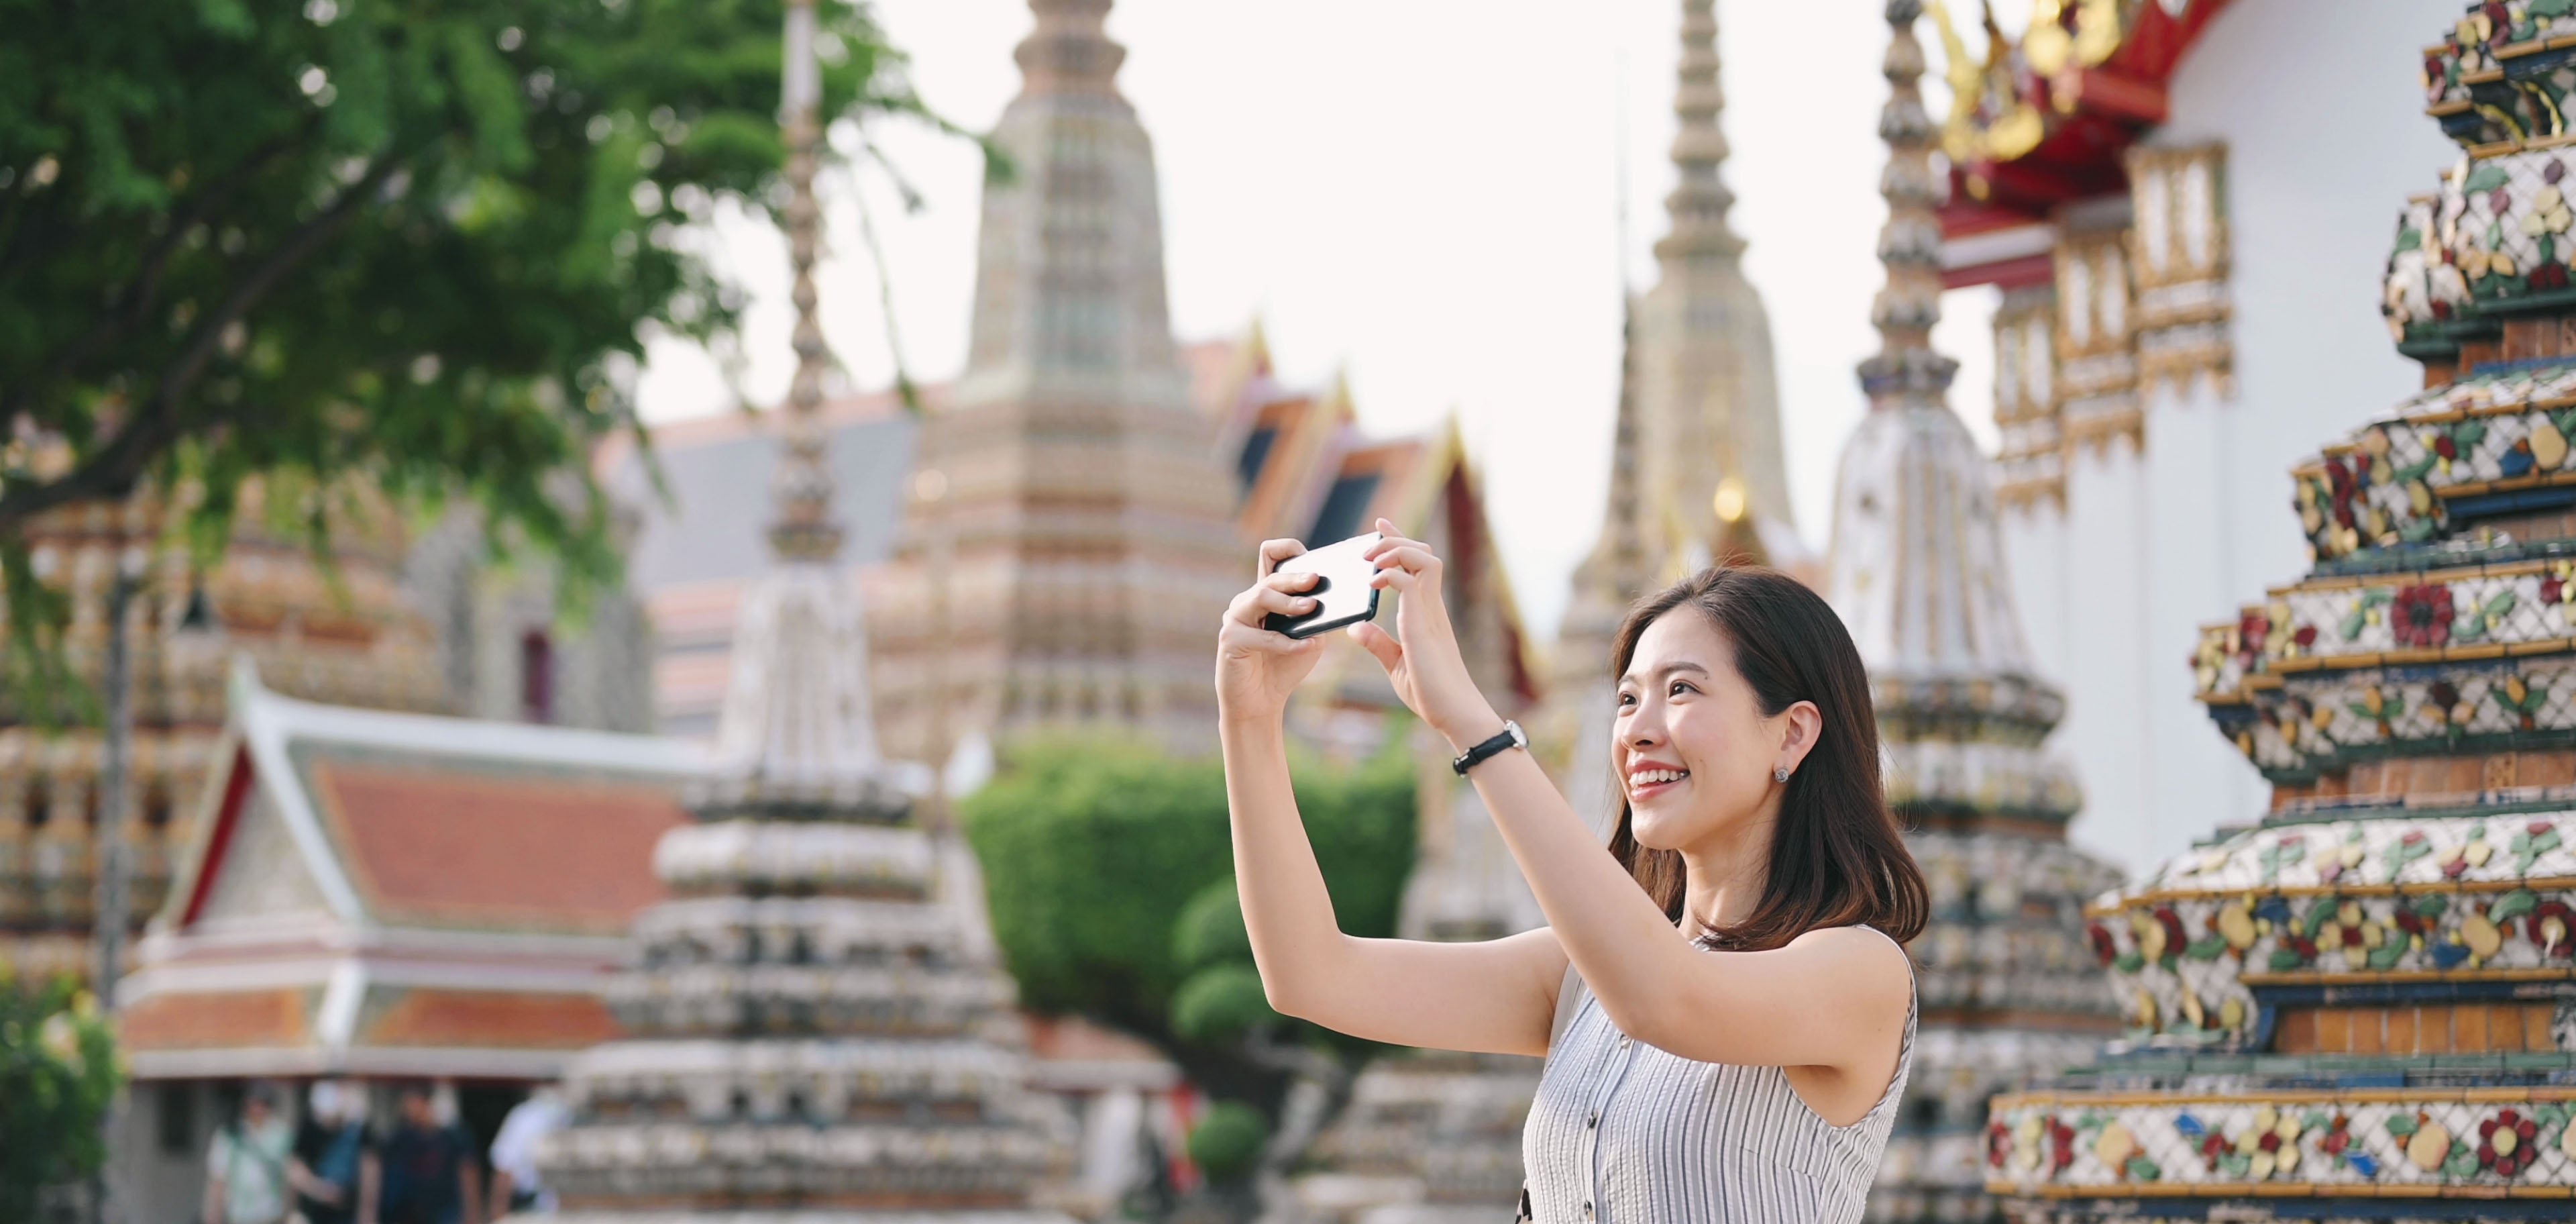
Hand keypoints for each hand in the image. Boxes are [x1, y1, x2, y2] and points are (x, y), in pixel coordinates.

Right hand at [1216, 538, 1330, 720]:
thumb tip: (1337, 600)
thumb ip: (1317, 618)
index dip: (1287, 548)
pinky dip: (1286, 643)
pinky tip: (1305, 646)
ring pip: (1261, 597)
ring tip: (1311, 608)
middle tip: (1316, 580)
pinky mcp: (1229, 641)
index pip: (1269, 556)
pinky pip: (1261, 637)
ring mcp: (1234, 619)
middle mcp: (1246, 602)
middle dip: (1295, 578)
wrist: (1261, 703)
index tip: (1311, 557)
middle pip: (1270, 578)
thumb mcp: (1309, 638)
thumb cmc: (1284, 667)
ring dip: (1288, 603)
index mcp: (1265, 595)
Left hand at [1348, 519, 1499, 747]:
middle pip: (1423, 553)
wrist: (1454, 714)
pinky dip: (1390, 574)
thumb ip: (1378, 643)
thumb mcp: (1395, 665)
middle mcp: (1431, 607)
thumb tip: (1356, 627)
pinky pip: (1409, 582)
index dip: (1398, 541)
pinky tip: (1374, 583)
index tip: (1380, 527)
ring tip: (1372, 559)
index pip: (1416, 565)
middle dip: (1395, 539)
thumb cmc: (1431, 694)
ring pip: (1423, 558)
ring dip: (1395, 550)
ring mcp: (1430, 613)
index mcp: (1426, 613)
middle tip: (1369, 543)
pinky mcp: (1423, 625)